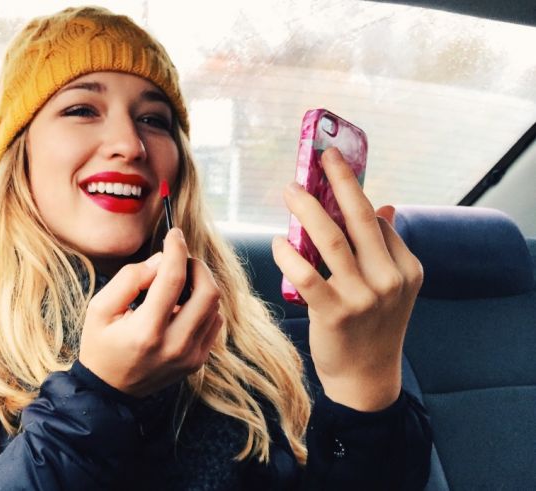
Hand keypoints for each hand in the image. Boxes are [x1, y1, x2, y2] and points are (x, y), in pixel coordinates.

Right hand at [78, 228, 223, 397]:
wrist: (110, 391)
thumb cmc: (101, 345)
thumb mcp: (99, 308)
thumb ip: (129, 279)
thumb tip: (160, 261)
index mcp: (146, 331)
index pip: (173, 278)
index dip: (176, 249)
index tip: (174, 234)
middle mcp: (175, 345)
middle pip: (208, 292)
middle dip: (197, 266)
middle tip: (180, 260)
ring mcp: (191, 356)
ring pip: (215, 306)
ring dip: (200, 286)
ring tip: (177, 284)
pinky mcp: (198, 361)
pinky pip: (214, 323)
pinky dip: (203, 307)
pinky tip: (182, 306)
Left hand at [272, 148, 423, 410]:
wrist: (366, 379)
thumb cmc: (373, 328)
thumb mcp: (391, 288)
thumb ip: (386, 248)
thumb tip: (383, 206)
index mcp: (407, 269)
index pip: (377, 221)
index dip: (352, 192)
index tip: (333, 168)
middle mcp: (389, 279)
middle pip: (359, 218)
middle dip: (339, 181)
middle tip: (321, 157)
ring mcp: (364, 297)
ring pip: (330, 239)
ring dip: (307, 208)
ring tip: (291, 189)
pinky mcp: (334, 312)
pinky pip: (306, 273)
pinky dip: (289, 253)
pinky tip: (278, 241)